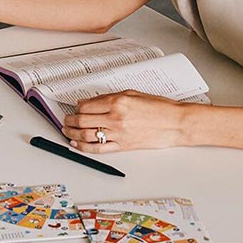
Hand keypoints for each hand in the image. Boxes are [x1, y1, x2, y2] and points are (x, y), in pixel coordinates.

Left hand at [62, 91, 189, 152]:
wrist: (176, 123)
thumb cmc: (159, 108)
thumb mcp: (133, 94)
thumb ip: (109, 98)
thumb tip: (90, 102)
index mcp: (118, 102)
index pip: (87, 106)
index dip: (77, 107)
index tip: (75, 107)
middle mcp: (116, 118)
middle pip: (83, 120)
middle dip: (71, 120)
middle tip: (66, 119)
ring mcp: (118, 134)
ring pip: (86, 135)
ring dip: (72, 133)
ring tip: (67, 130)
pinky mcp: (123, 146)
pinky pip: (98, 149)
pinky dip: (84, 147)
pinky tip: (77, 144)